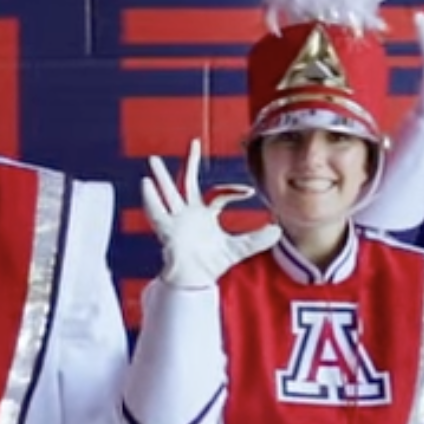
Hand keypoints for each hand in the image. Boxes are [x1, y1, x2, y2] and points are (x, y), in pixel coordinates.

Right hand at [142, 140, 279, 289]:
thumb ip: (257, 240)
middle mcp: (189, 213)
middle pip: (188, 181)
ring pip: (168, 193)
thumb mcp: (239, 249)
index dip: (234, 191)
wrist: (194, 281)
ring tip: (152, 160)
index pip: (219, 194)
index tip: (250, 192)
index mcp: (205, 214)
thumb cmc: (211, 264)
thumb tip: (278, 230)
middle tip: (193, 142)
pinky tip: (146, 185)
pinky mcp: (167, 230)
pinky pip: (157, 213)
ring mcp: (176, 219)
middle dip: (190, 162)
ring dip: (160, 177)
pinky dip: (151, 200)